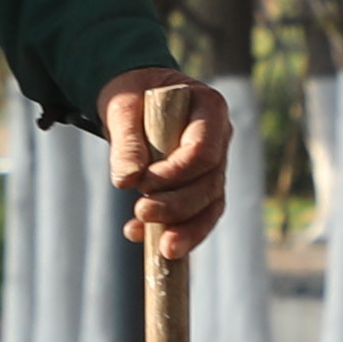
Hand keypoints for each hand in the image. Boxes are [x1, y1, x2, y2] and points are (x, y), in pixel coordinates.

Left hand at [99, 67, 232, 255]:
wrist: (134, 98)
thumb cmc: (132, 93)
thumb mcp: (122, 107)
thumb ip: (127, 141)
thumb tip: (127, 181)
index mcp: (210, 108)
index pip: (205, 151)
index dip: (177, 173)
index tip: (144, 182)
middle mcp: (220, 138)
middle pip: (210, 183)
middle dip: (179, 206)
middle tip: (142, 213)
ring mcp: (214, 165)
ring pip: (210, 205)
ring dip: (185, 229)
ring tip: (160, 247)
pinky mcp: (201, 186)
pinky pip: (196, 215)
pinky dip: (172, 230)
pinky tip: (139, 237)